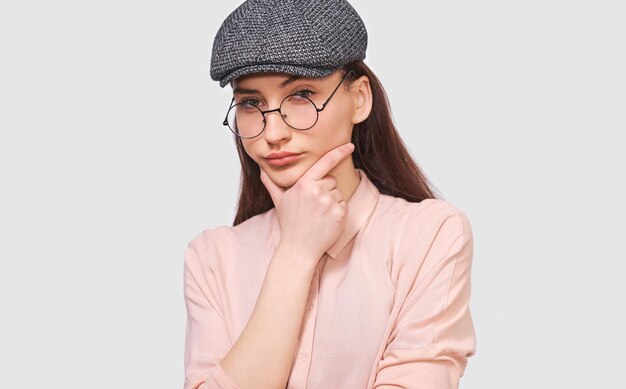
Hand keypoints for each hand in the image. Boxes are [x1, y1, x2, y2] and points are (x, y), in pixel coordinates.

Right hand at [259, 142, 355, 261]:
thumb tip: (262, 169)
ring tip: (319, 214)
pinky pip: (344, 205)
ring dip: (332, 201)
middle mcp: (317, 191)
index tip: (349, 146)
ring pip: (338, 192)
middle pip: (331, 180)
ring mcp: (329, 203)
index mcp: (304, 184)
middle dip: (325, 189)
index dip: (339, 152)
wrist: (299, 248)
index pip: (325, 162)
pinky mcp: (340, 214)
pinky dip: (338, 212)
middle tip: (313, 205)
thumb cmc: (290, 223)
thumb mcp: (279, 200)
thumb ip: (271, 183)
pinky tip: (326, 220)